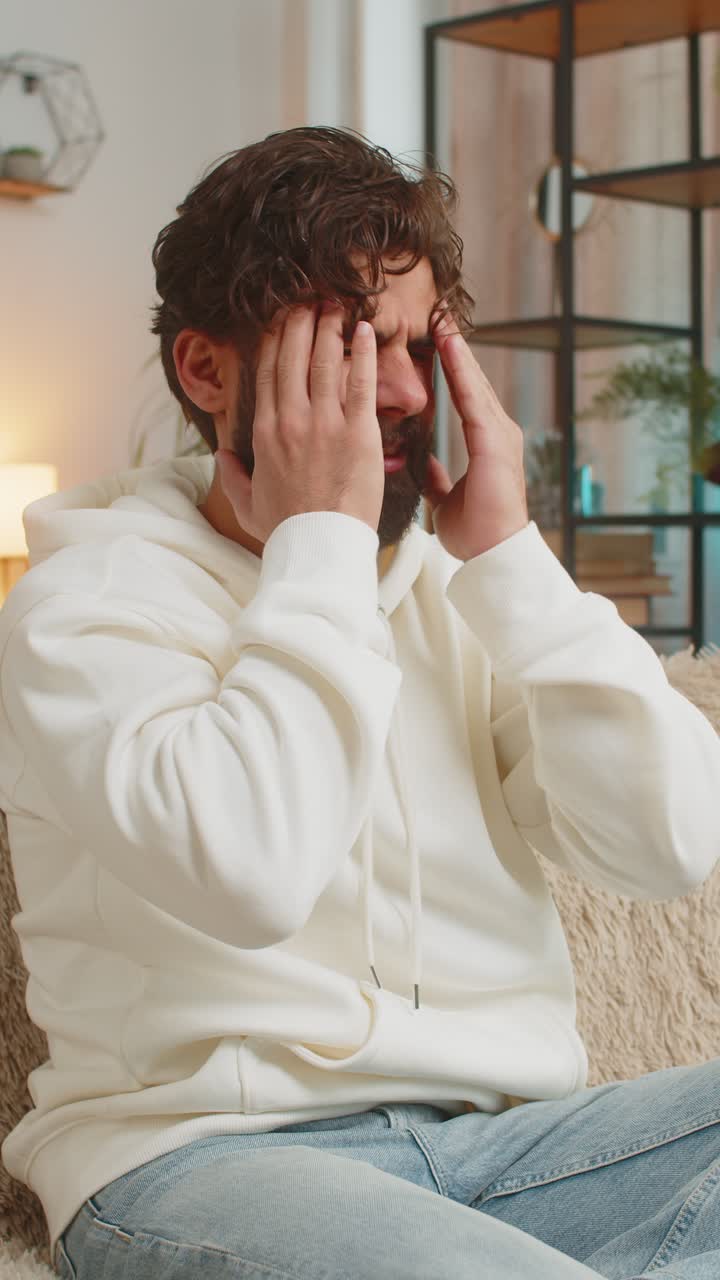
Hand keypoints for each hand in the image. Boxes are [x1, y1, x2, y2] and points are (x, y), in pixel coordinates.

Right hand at [214, 304, 383, 543]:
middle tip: (310, 298)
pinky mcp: (359, 434)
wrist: (319, 548)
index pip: (267, 373)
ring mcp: (326, 424)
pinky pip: (362, 383)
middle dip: (301, 322)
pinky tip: (366, 331)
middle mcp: (292, 420)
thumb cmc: (286, 532)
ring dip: (331, 327)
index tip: (281, 319)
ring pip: (326, 362)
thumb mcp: (247, 506)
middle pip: (294, 357)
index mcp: (265, 433)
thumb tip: (221, 457)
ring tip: (336, 304)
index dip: (274, 340)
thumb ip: (232, 477)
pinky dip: (364, 353)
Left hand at [421, 312, 528, 561]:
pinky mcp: (495, 443)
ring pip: (474, 383)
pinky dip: (460, 372)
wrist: (494, 555)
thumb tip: (425, 463)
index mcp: (487, 444)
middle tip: (439, 315)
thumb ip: (437, 478)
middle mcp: (498, 433)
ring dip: (458, 351)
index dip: (451, 368)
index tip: (437, 341)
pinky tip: (448, 347)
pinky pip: (474, 399)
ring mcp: (500, 435)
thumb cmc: (475, 534)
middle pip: (471, 381)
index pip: (465, 396)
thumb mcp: (445, 500)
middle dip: (455, 349)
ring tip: (442, 320)